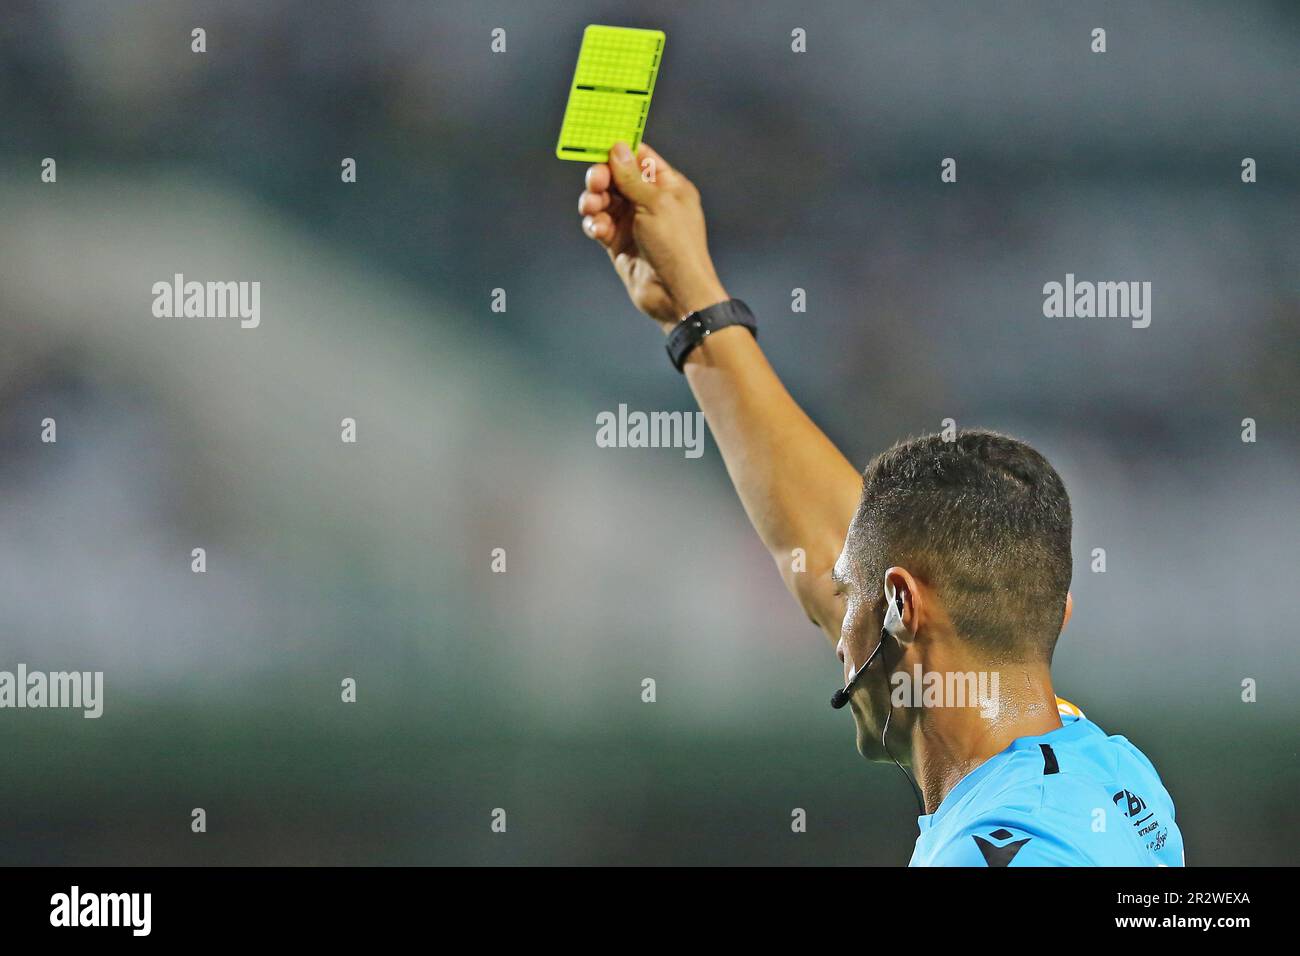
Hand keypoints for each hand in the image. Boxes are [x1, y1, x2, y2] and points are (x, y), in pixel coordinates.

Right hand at [578, 141, 727, 331]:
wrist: (675, 294)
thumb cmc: (676, 246)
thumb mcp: (656, 203)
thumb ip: (632, 176)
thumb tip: (617, 148)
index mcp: (668, 186)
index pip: (640, 157)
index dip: (619, 150)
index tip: (597, 145)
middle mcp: (650, 201)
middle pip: (616, 178)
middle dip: (602, 178)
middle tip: (596, 183)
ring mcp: (634, 223)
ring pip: (604, 201)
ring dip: (593, 202)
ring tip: (592, 208)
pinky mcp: (619, 243)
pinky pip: (600, 225)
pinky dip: (595, 224)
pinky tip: (597, 230)